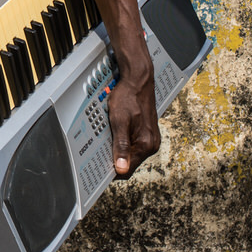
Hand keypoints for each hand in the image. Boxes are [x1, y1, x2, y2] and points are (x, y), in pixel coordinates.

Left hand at [106, 56, 159, 176]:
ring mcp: (151, 139)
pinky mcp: (147, 133)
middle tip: (100, 149)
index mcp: (146, 145)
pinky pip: (134, 145)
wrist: (138, 80)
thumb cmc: (128, 97)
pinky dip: (124, 142)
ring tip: (109, 137)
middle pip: (129, 163)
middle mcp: (151, 144)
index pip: (127, 170)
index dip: (112, 171)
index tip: (100, 167)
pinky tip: (116, 133)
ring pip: (131, 154)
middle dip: (115, 159)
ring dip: (119, 150)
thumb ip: (120, 146)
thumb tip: (121, 168)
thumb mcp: (119, 121)